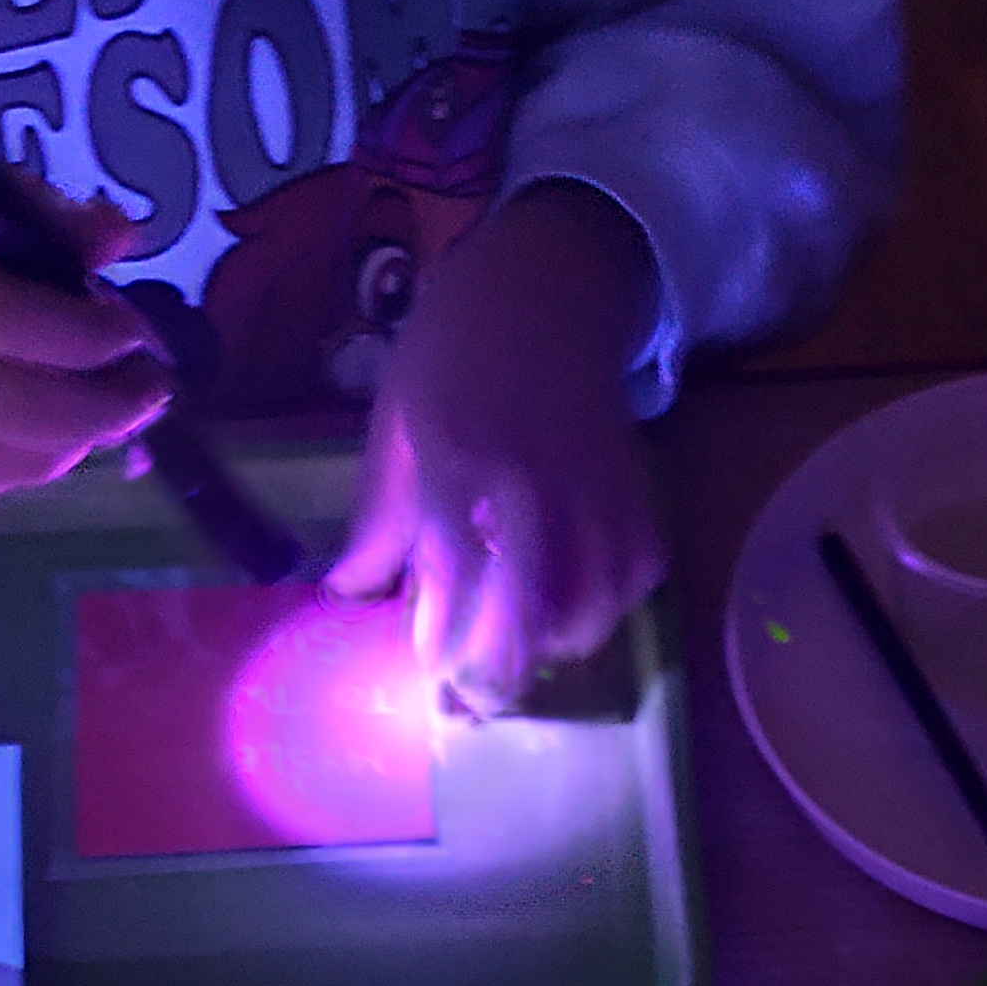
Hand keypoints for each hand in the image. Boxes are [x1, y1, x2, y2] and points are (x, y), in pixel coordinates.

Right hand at [0, 159, 167, 502]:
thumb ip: (33, 209)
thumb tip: (126, 236)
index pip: (23, 328)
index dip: (98, 337)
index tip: (134, 327)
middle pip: (34, 415)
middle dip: (114, 407)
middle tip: (150, 386)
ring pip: (30, 463)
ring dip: (86, 436)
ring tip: (100, 395)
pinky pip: (3, 482)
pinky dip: (42, 454)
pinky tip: (43, 417)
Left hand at [327, 183, 664, 702]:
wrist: (539, 286)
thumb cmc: (452, 350)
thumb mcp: (396, 419)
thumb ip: (380, 511)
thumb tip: (347, 589)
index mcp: (459, 459)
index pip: (455, 574)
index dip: (444, 636)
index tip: (431, 669)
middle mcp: (531, 478)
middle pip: (531, 603)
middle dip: (506, 667)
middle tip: (483, 700)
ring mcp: (591, 481)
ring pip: (596, 595)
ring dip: (564, 641)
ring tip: (532, 651)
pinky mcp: (632, 481)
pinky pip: (640, 564)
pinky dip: (617, 600)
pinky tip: (583, 609)